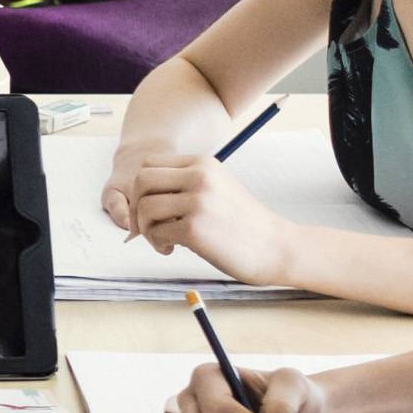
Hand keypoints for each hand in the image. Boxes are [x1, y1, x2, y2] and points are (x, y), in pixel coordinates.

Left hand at [112, 148, 297, 288]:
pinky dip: (157, 243)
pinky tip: (171, 249)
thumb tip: (137, 199)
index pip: (150, 164)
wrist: (276, 247)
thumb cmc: (242, 223)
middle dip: (136, 207)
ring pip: (144, 207)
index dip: (142, 188)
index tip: (151, 208)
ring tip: (163, 240)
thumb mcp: (217, 187)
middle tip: (147, 226)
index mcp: (203, 163)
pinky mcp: (194, 228)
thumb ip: (183, 184)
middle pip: (141, 181)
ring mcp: (198, 201)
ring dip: (146, 229)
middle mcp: (200, 176)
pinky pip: (155, 232)